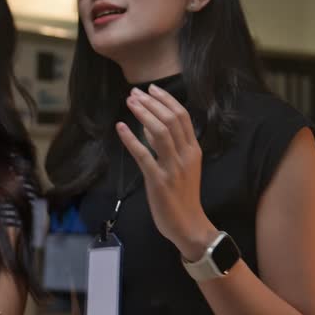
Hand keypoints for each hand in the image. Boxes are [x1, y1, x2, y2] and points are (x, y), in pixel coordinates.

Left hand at [116, 84, 217, 260]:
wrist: (189, 225)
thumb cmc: (183, 195)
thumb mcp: (183, 166)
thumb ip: (169, 145)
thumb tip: (151, 125)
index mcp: (194, 150)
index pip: (182, 116)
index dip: (166, 99)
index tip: (151, 88)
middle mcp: (186, 155)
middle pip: (171, 119)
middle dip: (152, 102)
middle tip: (135, 92)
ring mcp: (173, 168)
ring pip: (160, 132)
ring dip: (143, 114)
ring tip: (130, 102)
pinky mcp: (159, 181)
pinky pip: (143, 155)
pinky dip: (131, 139)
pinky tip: (120, 127)